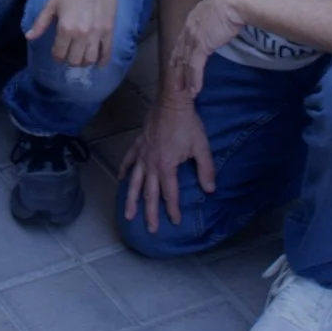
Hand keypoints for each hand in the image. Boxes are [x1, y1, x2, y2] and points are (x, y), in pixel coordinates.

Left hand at [26, 0, 114, 68]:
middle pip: (74, 60)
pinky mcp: (109, 32)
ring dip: (84, 62)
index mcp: (65, 29)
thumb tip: (29, 37)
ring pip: (89, 60)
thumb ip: (40, 23)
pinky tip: (98, 63)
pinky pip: (107, 53)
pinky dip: (102, 61)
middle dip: (70, 61)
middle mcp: (80, 35)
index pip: (59, 54)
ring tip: (82, 58)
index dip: (57, 56)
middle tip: (70, 55)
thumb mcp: (51, 5)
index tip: (58, 53)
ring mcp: (96, 35)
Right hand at [118, 97, 215, 233]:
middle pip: (149, 193)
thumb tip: (210, 190)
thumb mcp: (202, 147)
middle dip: (150, 213)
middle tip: (150, 229)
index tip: (174, 222)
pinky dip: (124, 171)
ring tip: (128, 214)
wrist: (171, 101)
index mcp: (167, 166)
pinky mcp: (138, 144)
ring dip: (131, 199)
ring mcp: (142, 154)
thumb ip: (206, 170)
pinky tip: (122, 180)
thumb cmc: (188, 124)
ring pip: (134, 182)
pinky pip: (128, 161)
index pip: (170, 194)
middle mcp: (151, 164)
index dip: (173, 209)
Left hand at [169, 0, 250, 98]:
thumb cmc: (233, 3)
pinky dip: (194, 80)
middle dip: (177, 70)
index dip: (179, 53)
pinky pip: (194, 67)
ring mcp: (193, 36)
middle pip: (180, 53)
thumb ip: (215, 20)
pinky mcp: (200, 45)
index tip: (176, 64)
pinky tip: (195, 90)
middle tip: (176, 83)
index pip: (182, 40)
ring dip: (185, 79)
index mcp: (193, 19)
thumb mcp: (219, 11)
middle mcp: (189, 28)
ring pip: (185, 63)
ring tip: (185, 92)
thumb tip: (220, 25)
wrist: (235, 1)